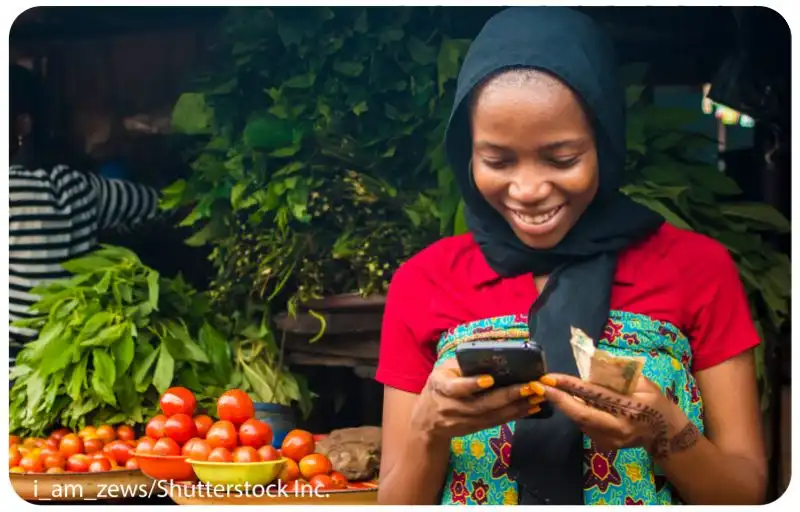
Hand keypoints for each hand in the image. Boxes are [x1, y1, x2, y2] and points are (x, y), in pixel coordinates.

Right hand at [410, 359, 544, 441]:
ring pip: (492, 416)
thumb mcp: (442, 370)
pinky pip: (496, 422)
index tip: (489, 379)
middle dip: (508, 395)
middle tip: (530, 386)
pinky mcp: (474, 429)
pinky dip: (515, 415)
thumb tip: (492, 350)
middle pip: (481, 404)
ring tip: (537, 396)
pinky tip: (531, 408)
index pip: (455, 388)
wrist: (426, 421)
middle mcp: (451, 407)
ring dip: (517, 407)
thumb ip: (462, 363)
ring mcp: (463, 421)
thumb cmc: (437, 387)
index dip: (472, 384)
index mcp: (440, 387)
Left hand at [541, 373, 698, 458]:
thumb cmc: (655, 402)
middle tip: (539, 385)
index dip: (569, 387)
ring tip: (554, 389)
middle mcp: (616, 430)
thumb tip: (591, 360)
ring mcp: (609, 441)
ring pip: (579, 420)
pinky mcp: (603, 445)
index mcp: (629, 410)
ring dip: (566, 404)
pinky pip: (584, 425)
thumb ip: (618, 375)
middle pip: (580, 415)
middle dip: (557, 399)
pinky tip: (574, 401)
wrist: (665, 434)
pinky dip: (577, 411)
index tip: (550, 378)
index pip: (593, 396)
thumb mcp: (642, 384)